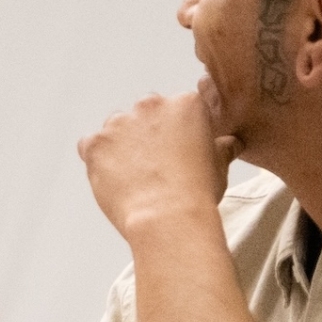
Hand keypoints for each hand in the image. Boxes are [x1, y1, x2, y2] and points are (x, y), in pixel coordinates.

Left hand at [77, 91, 241, 242]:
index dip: (177, 134)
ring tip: (134, 177)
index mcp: (185, 103)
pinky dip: (98, 160)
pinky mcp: (95, 144)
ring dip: (121, 147)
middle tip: (156, 167)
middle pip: (144, 115)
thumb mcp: (220, 165)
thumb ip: (222, 147)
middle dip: (147, 136)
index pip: (177, 110)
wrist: (167, 217)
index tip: (178, 154)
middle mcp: (150, 105)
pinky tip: (114, 179)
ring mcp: (119, 123)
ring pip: (116, 130)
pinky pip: (90, 147)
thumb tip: (231, 143)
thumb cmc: (197, 192)